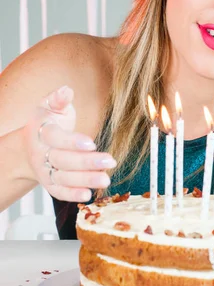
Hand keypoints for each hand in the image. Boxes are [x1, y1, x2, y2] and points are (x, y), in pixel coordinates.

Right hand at [22, 85, 116, 202]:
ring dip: (85, 180)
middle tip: (110, 161)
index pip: (57, 138)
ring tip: (106, 180)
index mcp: (41, 132)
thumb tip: (66, 90)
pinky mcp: (49, 184)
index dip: (73, 142)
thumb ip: (59, 99)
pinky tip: (88, 195)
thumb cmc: (47, 122)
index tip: (92, 143)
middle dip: (87, 162)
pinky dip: (73, 195)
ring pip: (64, 178)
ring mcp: (44, 171)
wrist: (31, 145)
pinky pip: (60, 192)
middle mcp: (41, 154)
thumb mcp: (50, 107)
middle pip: (63, 160)